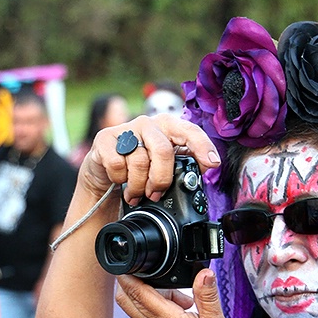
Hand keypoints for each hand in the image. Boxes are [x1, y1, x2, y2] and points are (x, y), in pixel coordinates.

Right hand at [81, 114, 221, 204]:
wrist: (104, 172)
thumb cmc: (139, 168)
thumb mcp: (164, 165)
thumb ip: (183, 164)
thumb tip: (205, 170)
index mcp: (168, 126)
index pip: (189, 131)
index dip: (202, 146)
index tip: (212, 164)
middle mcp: (148, 123)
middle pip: (163, 151)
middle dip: (161, 179)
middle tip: (156, 193)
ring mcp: (126, 129)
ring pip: (139, 162)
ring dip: (138, 186)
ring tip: (136, 193)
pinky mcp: (105, 138)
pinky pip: (117, 164)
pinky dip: (120, 180)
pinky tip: (120, 181)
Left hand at [115, 269, 245, 317]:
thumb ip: (207, 296)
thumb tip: (203, 273)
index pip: (137, 293)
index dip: (129, 275)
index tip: (131, 263)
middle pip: (127, 301)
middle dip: (133, 284)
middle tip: (156, 276)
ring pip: (138, 312)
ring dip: (150, 299)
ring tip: (182, 300)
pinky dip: (157, 313)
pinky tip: (181, 315)